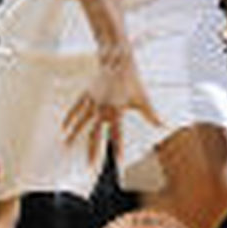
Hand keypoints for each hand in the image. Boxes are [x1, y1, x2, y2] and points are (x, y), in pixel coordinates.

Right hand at [62, 46, 162, 164]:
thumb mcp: (143, 98)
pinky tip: (64, 128)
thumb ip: (151, 114)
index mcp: (117, 110)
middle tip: (90, 167)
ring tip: (66, 146)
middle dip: (92, 151)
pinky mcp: (87, 94)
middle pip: (95, 133)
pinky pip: (76, 108)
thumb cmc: (132, 80)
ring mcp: (93, 101)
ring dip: (73, 135)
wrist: (117, 61)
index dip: (118, 149)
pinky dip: (69, 118)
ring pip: (81, 121)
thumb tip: (163, 125)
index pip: (117, 134)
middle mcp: (102, 108)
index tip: (118, 163)